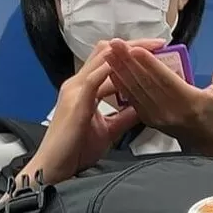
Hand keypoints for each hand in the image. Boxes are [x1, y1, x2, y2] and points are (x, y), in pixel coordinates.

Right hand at [23, 39, 156, 186]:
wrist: (54, 168)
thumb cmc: (75, 152)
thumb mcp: (108, 131)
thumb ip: (123, 117)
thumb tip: (142, 109)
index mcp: (83, 88)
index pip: (107, 59)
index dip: (130, 52)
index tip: (153, 52)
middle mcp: (78, 83)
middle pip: (107, 50)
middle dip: (133, 45)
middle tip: (158, 44)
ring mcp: (76, 89)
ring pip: (104, 58)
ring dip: (128, 52)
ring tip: (151, 50)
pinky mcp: (76, 100)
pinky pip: (96, 78)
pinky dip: (114, 69)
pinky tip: (133, 66)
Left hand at [104, 41, 212, 159]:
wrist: (211, 140)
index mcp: (188, 104)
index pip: (166, 82)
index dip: (150, 66)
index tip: (136, 50)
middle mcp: (168, 112)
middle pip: (145, 84)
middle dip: (128, 63)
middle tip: (114, 43)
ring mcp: (156, 117)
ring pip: (135, 91)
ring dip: (120, 71)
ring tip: (109, 51)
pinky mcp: (149, 119)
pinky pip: (132, 99)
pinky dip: (121, 84)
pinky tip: (112, 70)